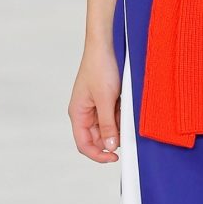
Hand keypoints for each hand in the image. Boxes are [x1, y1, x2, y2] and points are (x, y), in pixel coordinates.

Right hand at [69, 41, 121, 162]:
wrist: (105, 46)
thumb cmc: (99, 67)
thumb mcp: (106, 99)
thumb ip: (107, 124)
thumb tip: (109, 146)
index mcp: (77, 113)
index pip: (84, 144)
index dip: (98, 155)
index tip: (115, 158)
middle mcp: (84, 112)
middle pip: (97, 138)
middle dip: (111, 137)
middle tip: (125, 130)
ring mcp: (94, 107)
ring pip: (107, 128)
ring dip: (117, 124)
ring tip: (123, 110)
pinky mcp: (104, 101)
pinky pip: (113, 116)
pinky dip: (120, 114)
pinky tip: (124, 104)